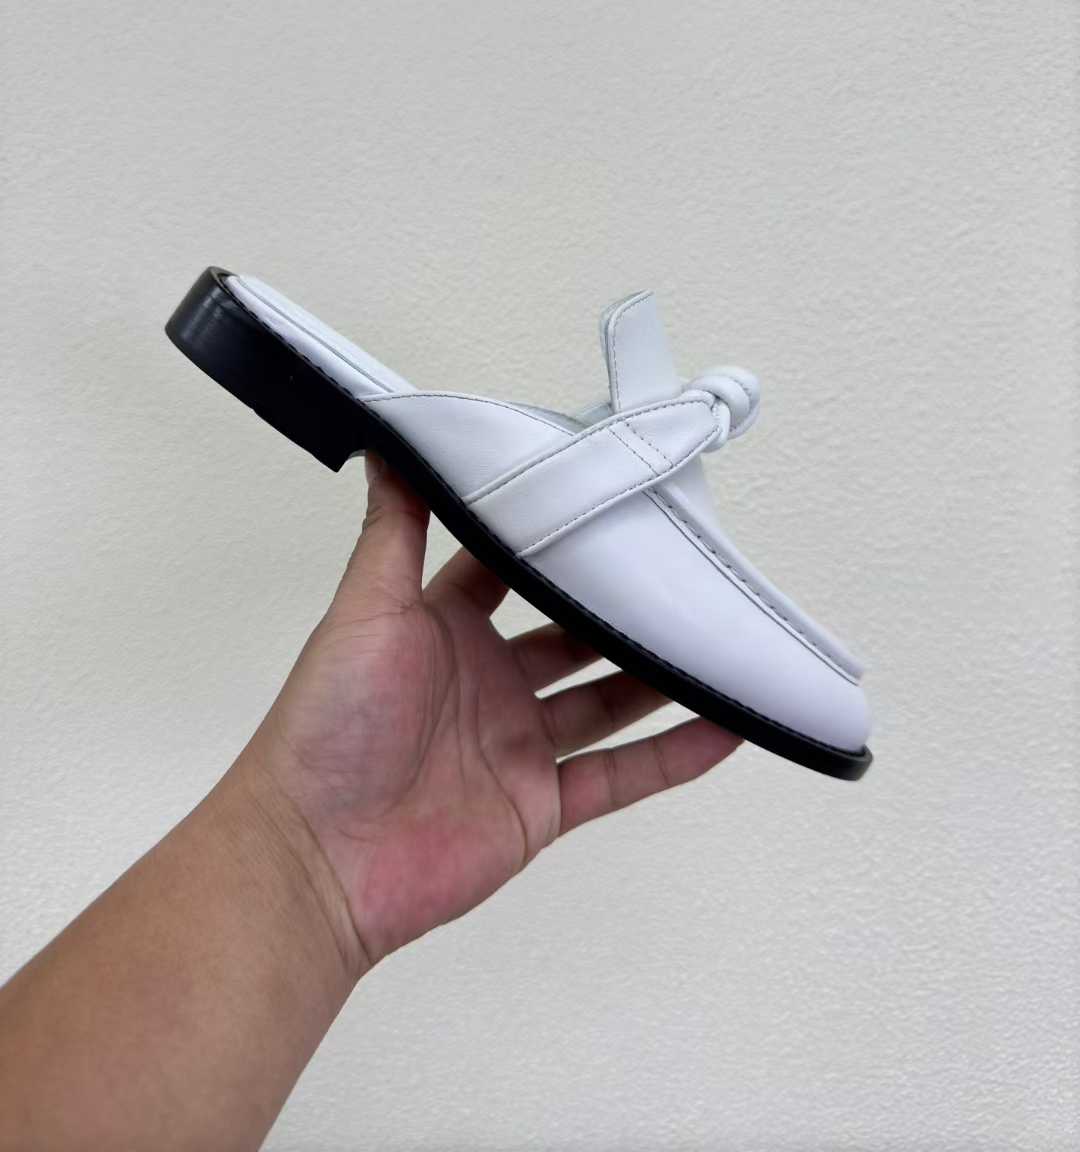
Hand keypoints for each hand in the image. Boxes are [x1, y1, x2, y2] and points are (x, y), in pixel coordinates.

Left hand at [239, 452, 740, 975]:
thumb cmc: (327, 726)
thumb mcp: (365, 611)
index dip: (555, 542)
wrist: (315, 860)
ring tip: (719, 640)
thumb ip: (394, 532)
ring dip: (660, 677)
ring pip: (607, 703)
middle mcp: (486, 682)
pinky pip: (620, 777)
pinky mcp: (540, 807)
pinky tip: (727, 727)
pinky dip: (673, 756)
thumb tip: (390, 443)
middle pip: (572, 637)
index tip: (609, 505)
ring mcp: (517, 747)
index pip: (511, 572)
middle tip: (683, 571)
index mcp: (444, 629)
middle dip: (620, 609)